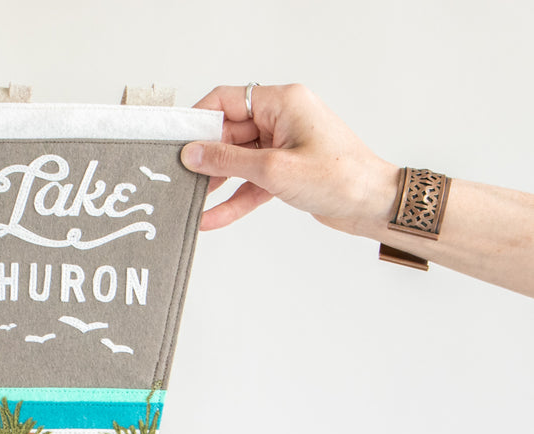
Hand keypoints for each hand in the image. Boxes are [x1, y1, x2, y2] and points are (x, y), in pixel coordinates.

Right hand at [181, 84, 398, 235]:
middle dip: (205, 158)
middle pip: (229, 133)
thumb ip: (228, 162)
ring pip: (238, 161)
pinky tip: (212, 217)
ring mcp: (283, 145)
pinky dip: (234, 199)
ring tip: (191, 200)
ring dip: (217, 182)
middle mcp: (282, 119)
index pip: (227, 100)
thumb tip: (192, 154)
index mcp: (282, 102)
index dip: (198, 120)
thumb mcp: (274, 170)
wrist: (373, 204)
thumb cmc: (339, 178)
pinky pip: (251, 182)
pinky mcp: (286, 171)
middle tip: (179, 178)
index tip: (176, 142)